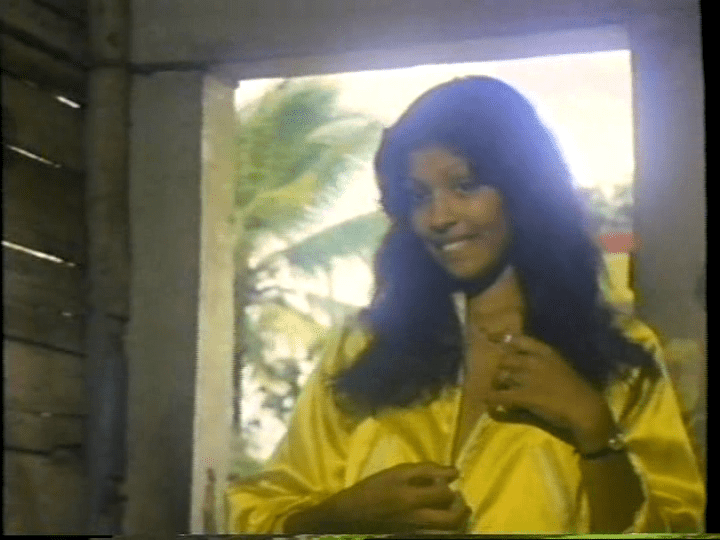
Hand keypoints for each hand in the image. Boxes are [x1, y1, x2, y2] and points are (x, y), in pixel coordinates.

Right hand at [283, 462, 470, 533]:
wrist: (349, 517)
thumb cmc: (371, 490)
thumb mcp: (394, 473)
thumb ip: (424, 471)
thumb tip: (452, 472)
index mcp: (411, 498)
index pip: (445, 494)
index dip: (451, 484)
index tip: (452, 476)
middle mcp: (417, 519)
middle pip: (452, 519)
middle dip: (462, 509)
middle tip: (461, 499)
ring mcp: (416, 533)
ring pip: (448, 531)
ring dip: (457, 521)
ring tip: (455, 510)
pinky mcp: (412, 539)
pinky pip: (436, 536)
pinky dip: (444, 529)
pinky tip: (440, 520)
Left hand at [483, 334, 614, 452]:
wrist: (585, 408)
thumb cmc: (575, 388)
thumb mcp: (560, 365)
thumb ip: (542, 360)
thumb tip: (522, 359)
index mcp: (545, 352)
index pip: (518, 339)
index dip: (502, 339)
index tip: (490, 337)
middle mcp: (534, 361)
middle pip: (505, 359)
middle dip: (500, 369)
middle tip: (499, 378)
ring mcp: (529, 378)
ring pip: (501, 377)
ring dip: (497, 384)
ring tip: (496, 390)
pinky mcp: (525, 396)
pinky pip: (500, 396)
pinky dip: (491, 399)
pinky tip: (488, 403)